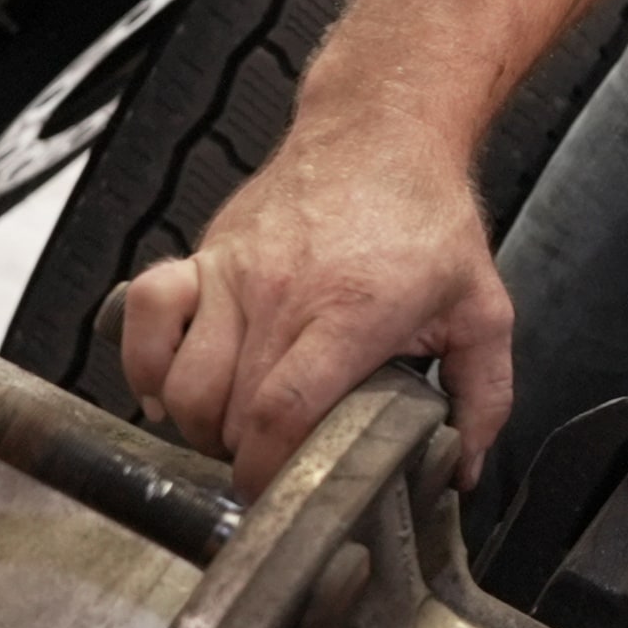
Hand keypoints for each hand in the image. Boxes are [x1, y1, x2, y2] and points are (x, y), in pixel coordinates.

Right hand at [117, 114, 512, 487]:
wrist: (382, 132)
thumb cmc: (426, 219)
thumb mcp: (482, 310)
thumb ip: (483, 395)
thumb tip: (464, 466)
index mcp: (352, 313)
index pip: (282, 412)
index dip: (270, 468)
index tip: (279, 496)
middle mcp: (283, 294)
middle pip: (227, 409)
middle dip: (241, 458)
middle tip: (269, 468)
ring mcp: (235, 273)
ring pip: (181, 378)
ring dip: (197, 423)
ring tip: (231, 434)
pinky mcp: (205, 254)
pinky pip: (146, 315)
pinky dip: (144, 363)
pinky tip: (170, 388)